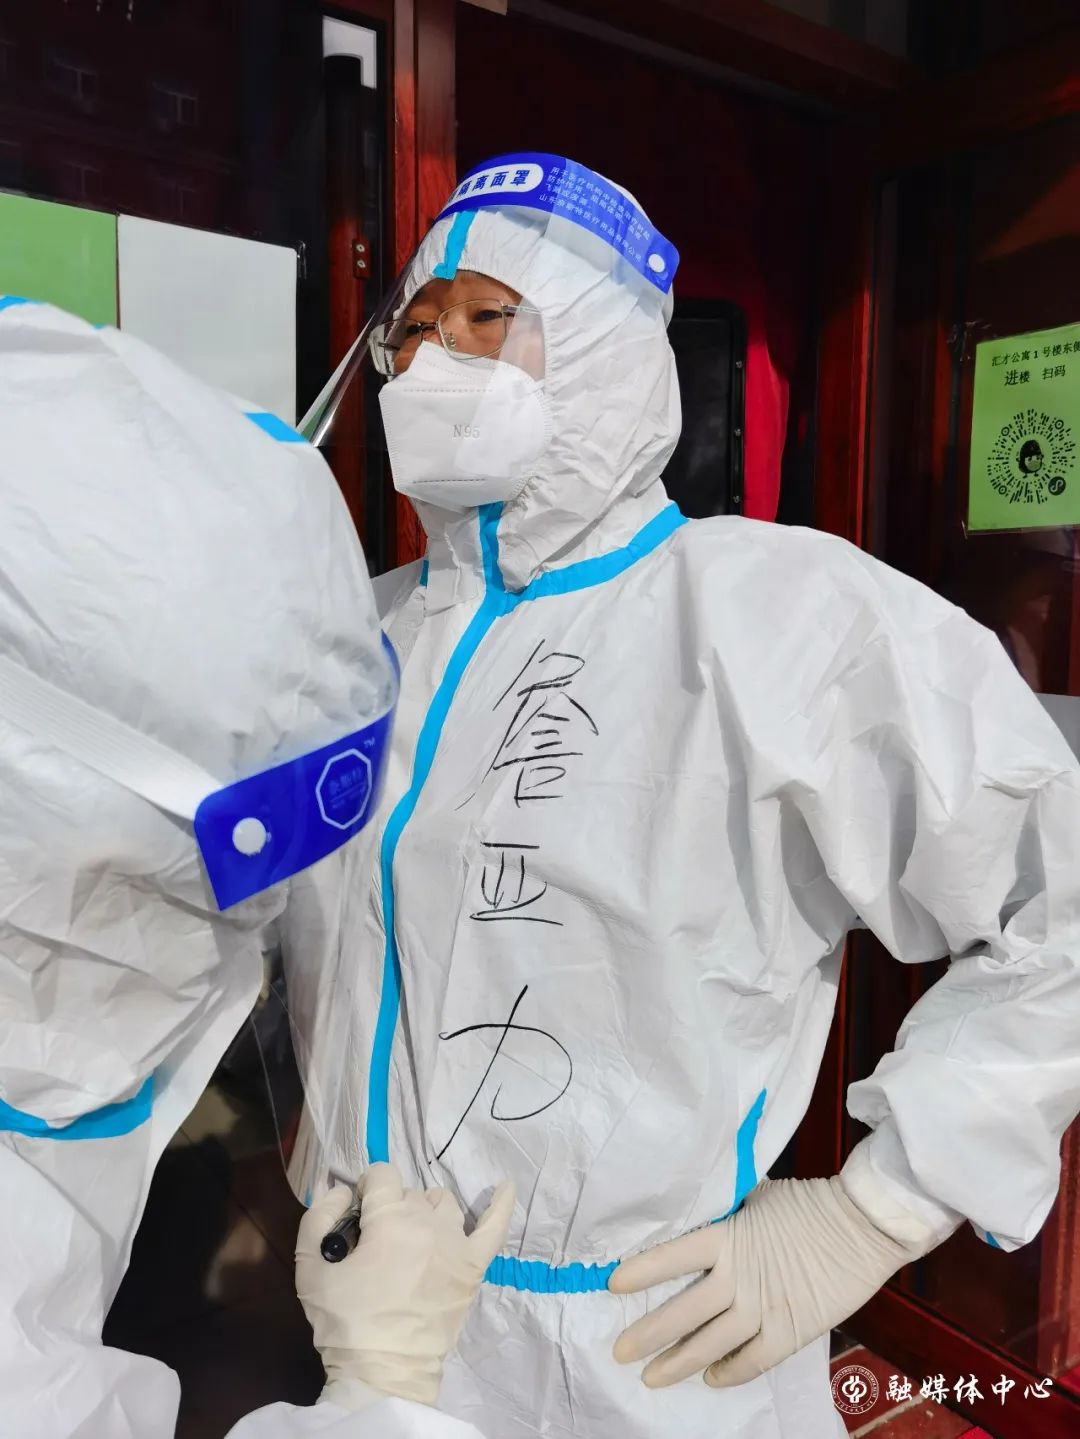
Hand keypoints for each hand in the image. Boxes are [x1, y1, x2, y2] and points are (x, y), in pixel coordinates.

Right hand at [296, 1163, 514, 1407]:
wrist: (385, 1375)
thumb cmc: (345, 1324)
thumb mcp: (310, 1269)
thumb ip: (318, 1218)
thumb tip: (339, 1190)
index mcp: (390, 1220)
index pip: (381, 1175)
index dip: (365, 1191)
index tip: (357, 1215)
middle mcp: (428, 1223)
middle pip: (410, 1192)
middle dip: (390, 1208)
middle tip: (375, 1242)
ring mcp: (457, 1244)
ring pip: (443, 1204)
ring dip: (425, 1210)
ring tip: (411, 1235)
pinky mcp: (474, 1267)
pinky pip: (495, 1227)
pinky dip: (501, 1205)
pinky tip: (505, 1187)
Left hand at [610, 1177, 931, 1388]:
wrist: (862, 1226)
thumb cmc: (810, 1203)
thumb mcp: (759, 1197)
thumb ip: (728, 1210)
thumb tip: (704, 1207)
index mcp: (728, 1237)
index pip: (674, 1255)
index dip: (643, 1271)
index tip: (613, 1285)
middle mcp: (739, 1276)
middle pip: (684, 1311)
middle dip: (648, 1334)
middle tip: (619, 1351)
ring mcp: (764, 1307)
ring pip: (711, 1343)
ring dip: (678, 1362)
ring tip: (651, 1376)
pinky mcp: (790, 1330)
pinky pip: (752, 1359)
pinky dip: (730, 1371)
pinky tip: (711, 1378)